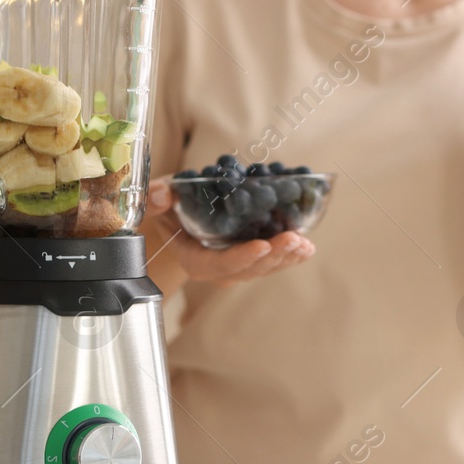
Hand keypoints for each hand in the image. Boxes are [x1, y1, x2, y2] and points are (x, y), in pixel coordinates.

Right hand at [147, 176, 315, 289]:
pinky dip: (291, 255)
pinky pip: (273, 262)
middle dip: (274, 256)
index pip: (221, 264)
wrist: (178, 217)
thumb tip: (163, 195)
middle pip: (250, 269)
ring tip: (304, 244)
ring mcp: (237, 267)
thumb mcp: (157, 201)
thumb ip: (156, 198)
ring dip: (287, 257)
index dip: (242, 257)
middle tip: (294, 239)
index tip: (263, 246)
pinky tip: (306, 247)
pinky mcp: (251, 260)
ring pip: (265, 267)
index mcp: (196, 260)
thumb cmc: (168, 209)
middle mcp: (218, 269)